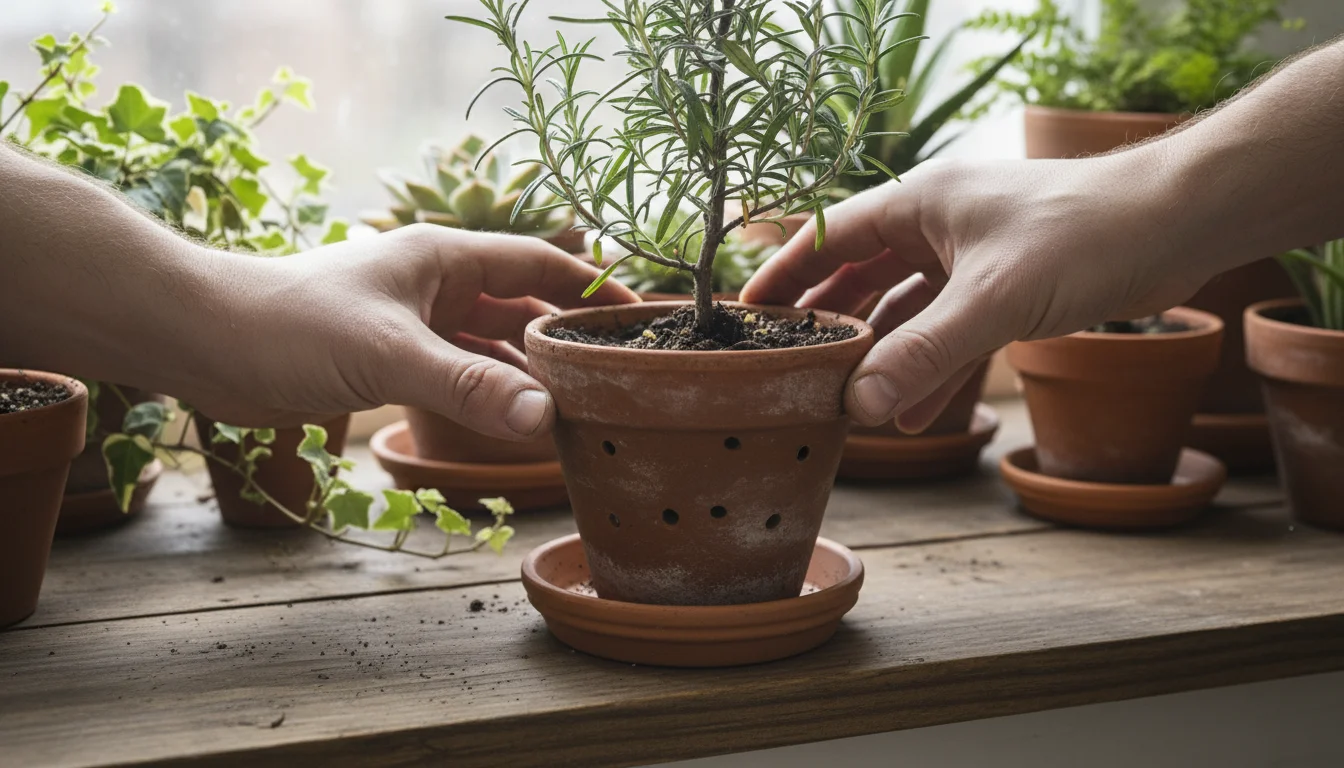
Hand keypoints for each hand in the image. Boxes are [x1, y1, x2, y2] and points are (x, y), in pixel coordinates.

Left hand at [186, 224, 636, 436]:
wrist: (205, 343)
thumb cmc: (289, 325)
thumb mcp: (389, 355)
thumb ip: (468, 387)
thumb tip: (544, 418)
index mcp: (443, 259)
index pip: (537, 264)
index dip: (590, 287)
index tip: (639, 317)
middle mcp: (435, 287)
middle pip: (521, 309)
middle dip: (566, 339)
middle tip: (617, 376)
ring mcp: (415, 325)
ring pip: (491, 348)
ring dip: (529, 375)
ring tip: (580, 408)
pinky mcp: (390, 361)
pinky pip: (459, 377)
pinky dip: (489, 397)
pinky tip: (515, 424)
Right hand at [740, 154, 1218, 431]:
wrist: (1181, 224)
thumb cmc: (1088, 232)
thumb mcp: (994, 299)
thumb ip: (925, 354)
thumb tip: (859, 406)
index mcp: (920, 202)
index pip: (828, 236)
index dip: (784, 276)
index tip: (745, 316)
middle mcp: (938, 226)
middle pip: (859, 277)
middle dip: (829, 327)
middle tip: (787, 371)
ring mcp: (971, 259)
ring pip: (906, 313)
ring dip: (883, 360)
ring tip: (847, 409)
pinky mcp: (1006, 290)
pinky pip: (951, 335)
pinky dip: (933, 372)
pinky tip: (915, 417)